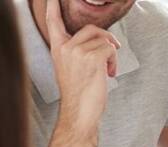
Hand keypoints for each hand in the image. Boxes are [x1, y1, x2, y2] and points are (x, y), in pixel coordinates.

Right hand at [46, 0, 119, 133]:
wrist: (79, 113)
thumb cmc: (79, 95)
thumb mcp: (73, 68)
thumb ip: (78, 51)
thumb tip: (99, 40)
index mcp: (58, 49)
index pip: (53, 21)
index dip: (53, 5)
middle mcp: (65, 47)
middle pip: (91, 29)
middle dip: (106, 39)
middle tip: (112, 53)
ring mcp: (78, 52)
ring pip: (104, 40)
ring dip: (111, 54)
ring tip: (109, 70)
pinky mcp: (92, 58)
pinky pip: (110, 49)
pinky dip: (114, 61)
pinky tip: (110, 74)